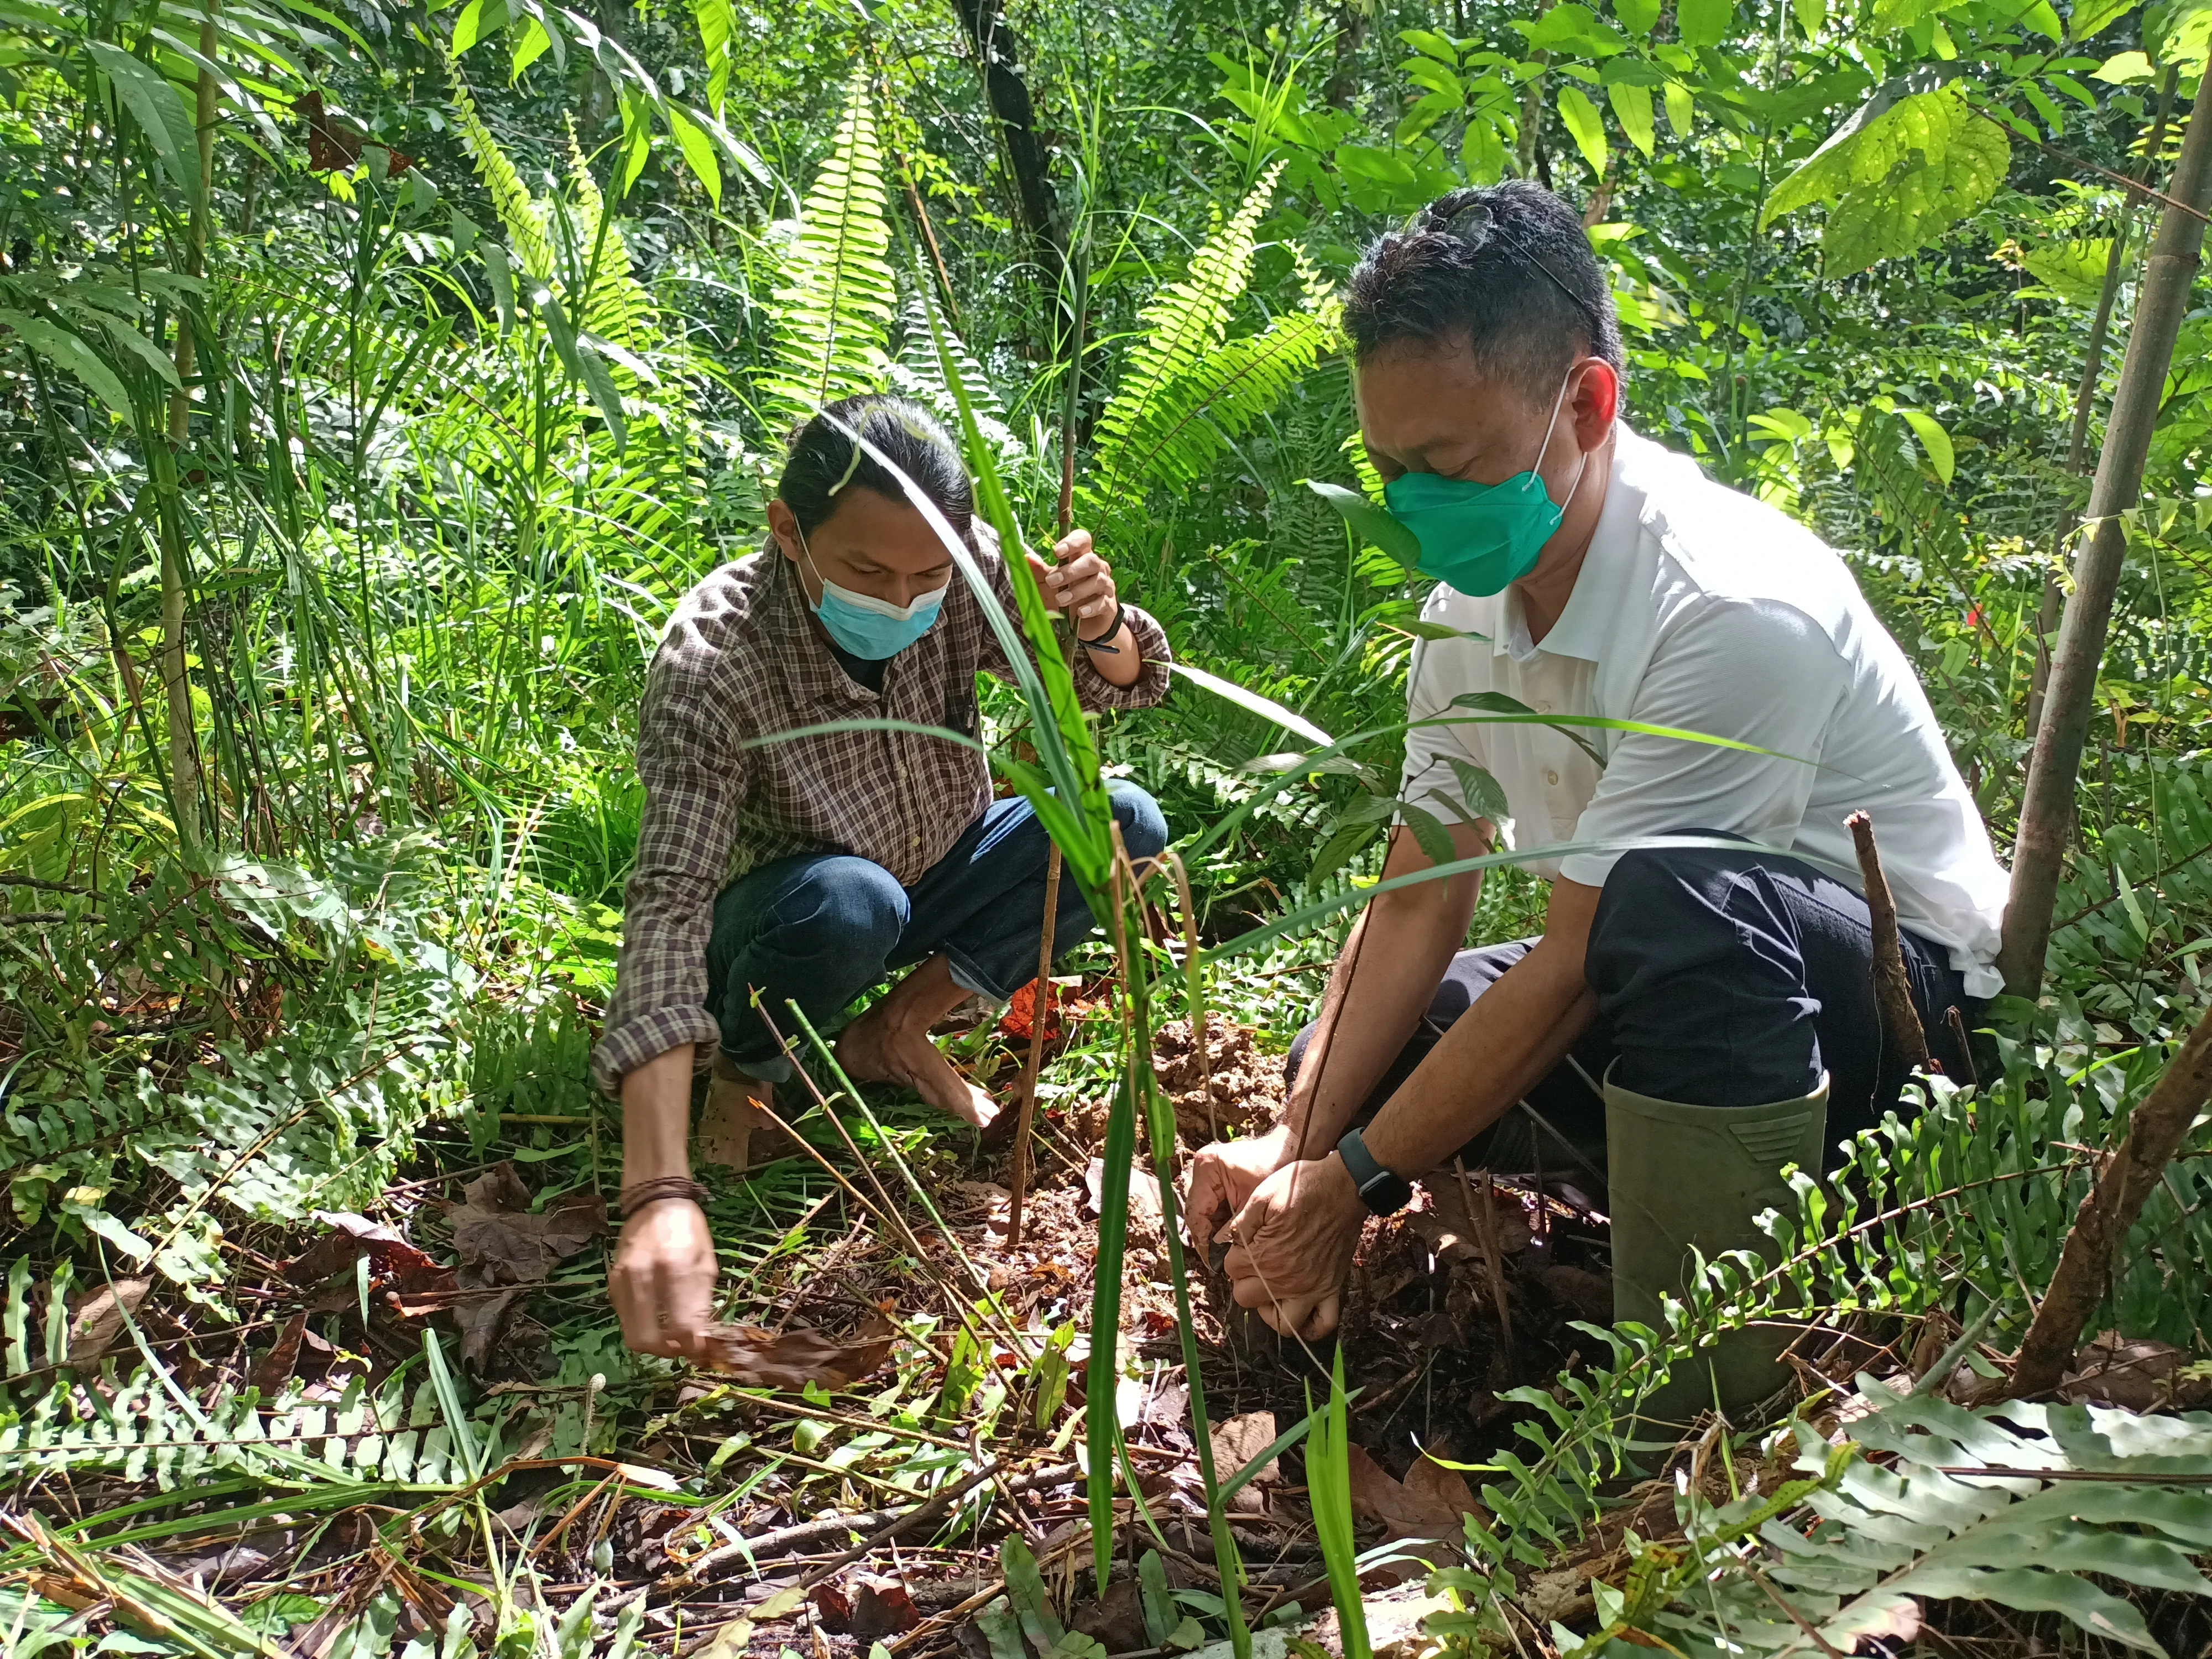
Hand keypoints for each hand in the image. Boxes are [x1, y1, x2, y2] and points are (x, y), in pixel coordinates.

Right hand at [610, 1198, 715, 1358]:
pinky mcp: (612, 1283)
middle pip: (648, 1340)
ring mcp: (623, 1280)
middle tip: (682, 1348)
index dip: (692, 1347)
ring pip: (632, 1334)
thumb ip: (702, 1303)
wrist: (656, 1203)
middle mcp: (644, 1276)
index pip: (681, 1327)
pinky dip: (641, 1327)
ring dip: (653, 1343)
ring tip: (670, 1337)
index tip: (700, 1350)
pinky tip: (657, 1320)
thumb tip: (700, 1341)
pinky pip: (625, 1319)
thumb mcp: (707, 1263)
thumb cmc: (689, 1231)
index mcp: (675, 1269)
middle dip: (668, 1352)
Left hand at [1027, 529, 1118, 638]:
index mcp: (1081, 557)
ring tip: (1060, 600)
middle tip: (1052, 581)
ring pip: (1098, 581)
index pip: (1083, 540)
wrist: (1082, 624)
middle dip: (1071, 571)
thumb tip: (1026, 558)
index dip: (1072, 543)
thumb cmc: (1064, 598)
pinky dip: (1091, 607)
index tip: (1056, 552)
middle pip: (1091, 560)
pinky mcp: (1109, 605)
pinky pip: (1104, 603)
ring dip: (1078, 590)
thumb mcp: (1048, 584)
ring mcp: (1105, 586)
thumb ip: (1039, 572)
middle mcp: (1097, 568)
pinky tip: (1080, 613)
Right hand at [1184, 1123, 1291, 1251]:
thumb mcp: (1254, 1203)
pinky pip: (1214, 1208)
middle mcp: (1201, 1169)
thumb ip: (1234, 1229)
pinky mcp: (1217, 1181)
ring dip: (1215, 1232)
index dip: (1203, 1240)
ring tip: (1228, 1252)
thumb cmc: (1275, 1169)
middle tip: (1221, 1260)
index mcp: (1206, 1168)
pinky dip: (1222, 1223)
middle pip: (1197, 1214)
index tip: (1214, 1260)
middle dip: (1209, 1237)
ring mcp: (1208, 1175)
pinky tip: (1233, 1237)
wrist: (1291, 1150)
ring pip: (1204, 1214)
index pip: (1195, 1213)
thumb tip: (1219, 1255)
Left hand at [1221, 1155, 1366, 1339]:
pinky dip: (1312, 1325)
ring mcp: (1311, 1288)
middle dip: (1244, 1280)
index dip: (1234, 1254)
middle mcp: (1286, 1279)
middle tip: (1254, 1262)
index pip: (1230, 1270)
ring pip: (1282, 1323)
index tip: (1244, 1242)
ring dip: (1271, 1310)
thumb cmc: (1303, 1187)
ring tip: (1271, 1289)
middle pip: (1246, 1298)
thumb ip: (1240, 1224)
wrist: (1345, 1186)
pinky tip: (1301, 1308)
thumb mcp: (1262, 1195)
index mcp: (1264, 1256)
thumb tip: (1226, 1243)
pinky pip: (1323, 1323)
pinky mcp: (1332, 1288)